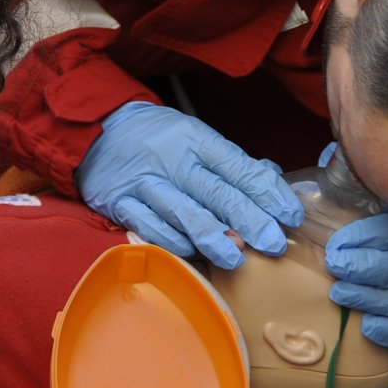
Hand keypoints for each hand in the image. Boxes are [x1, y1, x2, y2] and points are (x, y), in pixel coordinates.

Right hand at [75, 102, 303, 268]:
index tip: (290, 215)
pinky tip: (193, 252)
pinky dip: (174, 243)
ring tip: (237, 258)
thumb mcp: (194, 135)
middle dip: (250, 220)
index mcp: (194, 139)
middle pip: (217, 193)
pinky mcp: (121, 202)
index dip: (267, 193)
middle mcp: (172, 160)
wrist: (98, 129)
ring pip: (184, 214)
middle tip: (273, 243)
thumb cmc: (157, 137)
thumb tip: (271, 182)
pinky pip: (150, 228)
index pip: (238, 167)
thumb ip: (230, 161)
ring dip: (214, 239)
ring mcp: (145, 183)